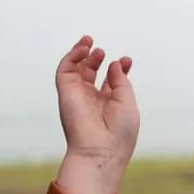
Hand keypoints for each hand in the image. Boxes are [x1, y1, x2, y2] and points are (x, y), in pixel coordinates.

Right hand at [56, 36, 138, 158]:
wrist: (100, 150)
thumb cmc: (119, 133)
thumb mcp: (128, 103)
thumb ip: (121, 81)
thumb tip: (115, 63)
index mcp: (110, 105)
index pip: (111, 81)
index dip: (118, 68)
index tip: (126, 60)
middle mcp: (92, 100)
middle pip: (92, 73)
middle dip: (97, 58)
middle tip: (103, 52)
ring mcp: (78, 96)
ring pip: (76, 69)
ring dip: (82, 53)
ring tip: (90, 42)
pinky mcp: (65, 92)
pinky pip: (65, 69)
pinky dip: (72, 56)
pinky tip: (83, 49)